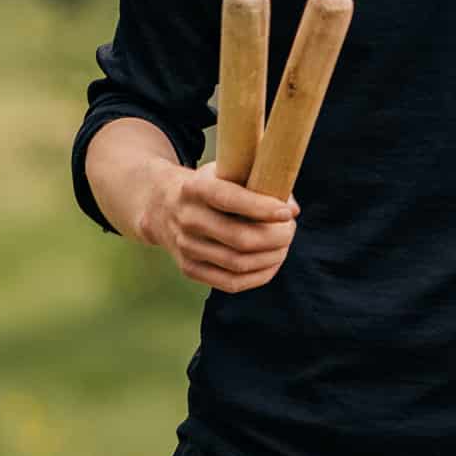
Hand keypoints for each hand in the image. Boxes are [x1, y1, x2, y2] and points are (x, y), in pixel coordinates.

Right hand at [136, 164, 298, 292]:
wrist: (162, 205)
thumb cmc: (207, 185)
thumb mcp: (225, 172)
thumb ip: (260, 184)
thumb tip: (292, 210)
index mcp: (194, 188)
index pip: (230, 200)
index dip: (262, 208)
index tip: (287, 213)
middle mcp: (186, 219)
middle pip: (240, 238)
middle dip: (275, 237)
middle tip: (290, 230)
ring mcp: (185, 247)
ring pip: (238, 264)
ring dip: (271, 257)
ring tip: (284, 245)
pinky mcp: (189, 269)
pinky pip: (231, 283)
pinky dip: (259, 276)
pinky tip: (272, 262)